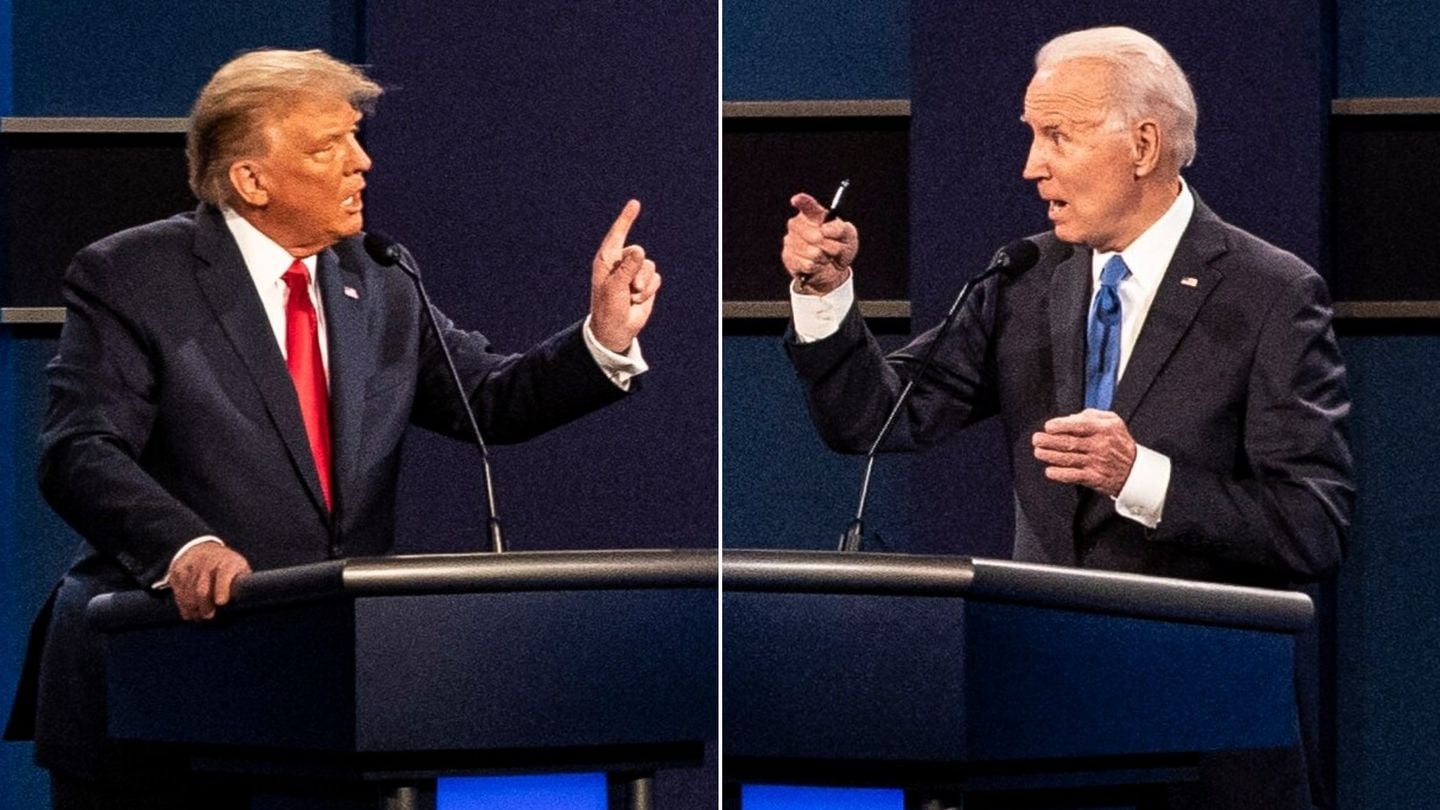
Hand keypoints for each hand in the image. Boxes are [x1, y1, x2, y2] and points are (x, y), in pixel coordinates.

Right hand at [167, 543, 251, 620]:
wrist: (202, 548)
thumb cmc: (227, 565)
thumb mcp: (240, 569)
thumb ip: (244, 584)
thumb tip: (248, 602)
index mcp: (228, 562)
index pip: (224, 574)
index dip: (222, 588)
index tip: (221, 602)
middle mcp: (208, 563)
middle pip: (202, 589)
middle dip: (205, 606)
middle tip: (208, 616)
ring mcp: (191, 567)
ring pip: (188, 593)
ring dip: (192, 608)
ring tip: (198, 615)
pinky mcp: (178, 572)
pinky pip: (178, 592)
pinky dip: (183, 605)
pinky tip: (189, 611)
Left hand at [590, 199, 660, 352]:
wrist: (617, 329)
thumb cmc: (608, 308)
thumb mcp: (614, 287)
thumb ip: (627, 268)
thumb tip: (639, 250)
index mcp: (607, 260)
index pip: (617, 234)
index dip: (626, 219)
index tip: (635, 204)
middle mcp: (621, 262)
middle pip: (638, 252)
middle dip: (637, 271)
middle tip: (629, 288)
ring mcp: (634, 272)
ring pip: (649, 266)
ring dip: (643, 284)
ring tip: (632, 296)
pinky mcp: (646, 282)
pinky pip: (656, 278)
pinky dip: (650, 291)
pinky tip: (639, 300)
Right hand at [781, 192, 857, 294]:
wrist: (832, 269)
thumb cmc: (840, 248)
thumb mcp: (849, 237)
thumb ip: (842, 229)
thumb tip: (825, 230)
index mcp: (813, 214)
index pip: (806, 204)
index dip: (801, 201)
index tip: (796, 200)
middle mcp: (798, 224)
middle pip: (817, 236)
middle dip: (831, 246)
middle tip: (833, 248)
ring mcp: (790, 240)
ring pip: (813, 252)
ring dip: (824, 258)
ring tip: (824, 257)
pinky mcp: (787, 256)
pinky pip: (807, 264)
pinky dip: (817, 267)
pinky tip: (816, 264)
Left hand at [1032, 409, 1136, 496]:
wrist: (1135, 470)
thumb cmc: (1119, 443)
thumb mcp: (1113, 422)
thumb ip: (1091, 415)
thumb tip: (1068, 418)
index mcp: (1104, 429)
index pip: (1079, 426)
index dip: (1061, 426)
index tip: (1048, 426)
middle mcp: (1100, 446)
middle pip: (1070, 442)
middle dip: (1050, 441)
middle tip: (1037, 439)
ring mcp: (1097, 463)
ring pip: (1069, 459)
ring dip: (1050, 456)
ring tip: (1038, 452)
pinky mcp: (1094, 478)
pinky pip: (1074, 476)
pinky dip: (1060, 474)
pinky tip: (1049, 471)